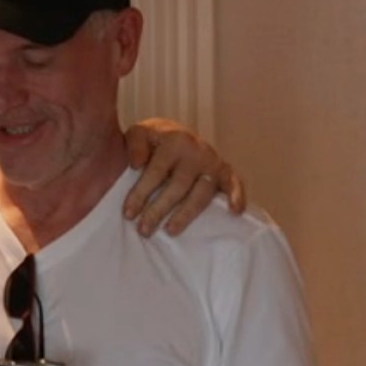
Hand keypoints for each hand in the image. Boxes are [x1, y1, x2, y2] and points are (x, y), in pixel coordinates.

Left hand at [122, 119, 246, 235]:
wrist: (174, 134)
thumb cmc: (154, 140)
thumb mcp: (140, 133)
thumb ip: (134, 144)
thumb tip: (136, 163)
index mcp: (174, 140)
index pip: (156, 171)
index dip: (141, 193)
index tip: (128, 214)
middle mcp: (196, 151)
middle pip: (178, 186)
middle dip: (159, 210)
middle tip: (144, 230)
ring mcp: (212, 161)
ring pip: (201, 193)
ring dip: (186, 214)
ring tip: (170, 231)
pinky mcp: (224, 171)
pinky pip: (235, 183)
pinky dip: (237, 196)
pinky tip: (234, 212)